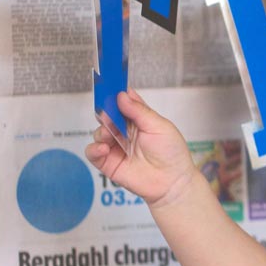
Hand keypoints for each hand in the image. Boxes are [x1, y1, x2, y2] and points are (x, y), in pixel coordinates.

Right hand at [85, 89, 196, 207]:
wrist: (172, 181)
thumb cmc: (172, 153)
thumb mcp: (159, 126)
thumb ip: (140, 111)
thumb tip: (122, 96)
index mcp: (139, 120)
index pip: (124, 103)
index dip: (116, 93)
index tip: (109, 84)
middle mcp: (125, 132)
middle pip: (108, 116)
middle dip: (105, 112)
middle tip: (107, 112)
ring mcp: (116, 147)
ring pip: (99, 133)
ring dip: (101, 132)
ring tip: (110, 135)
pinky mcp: (109, 162)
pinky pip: (93, 153)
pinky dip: (94, 148)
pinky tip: (104, 148)